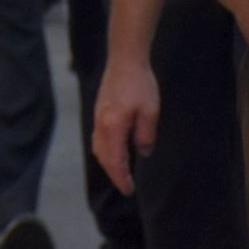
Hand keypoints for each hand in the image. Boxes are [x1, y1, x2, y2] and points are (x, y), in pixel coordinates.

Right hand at [91, 52, 159, 194]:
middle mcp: (101, 125)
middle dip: (114, 174)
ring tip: (121, 170)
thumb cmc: (140, 84)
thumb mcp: (150, 112)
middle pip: (104, 157)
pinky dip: (105, 150)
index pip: (115, 162)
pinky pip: (99, 138)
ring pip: (99, 148)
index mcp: (113, 128)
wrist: (125, 59)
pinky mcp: (100, 110)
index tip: (130, 190)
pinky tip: (115, 148)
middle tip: (126, 185)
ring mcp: (98, 117)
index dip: (122, 178)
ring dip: (108, 162)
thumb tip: (142, 153)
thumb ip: (145, 136)